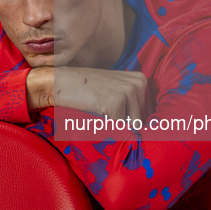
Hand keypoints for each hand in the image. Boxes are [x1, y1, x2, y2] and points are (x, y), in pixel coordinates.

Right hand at [26, 66, 146, 119]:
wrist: (60, 83)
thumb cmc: (86, 90)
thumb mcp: (114, 89)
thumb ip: (132, 103)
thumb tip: (147, 128)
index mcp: (141, 79)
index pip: (150, 112)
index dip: (138, 123)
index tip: (124, 125)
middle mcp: (138, 83)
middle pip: (144, 120)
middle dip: (130, 128)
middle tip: (108, 121)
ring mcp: (128, 92)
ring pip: (135, 126)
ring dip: (119, 130)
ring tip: (102, 118)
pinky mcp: (116, 103)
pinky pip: (121, 129)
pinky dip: (109, 130)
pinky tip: (96, 118)